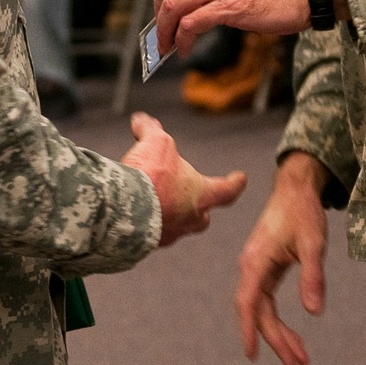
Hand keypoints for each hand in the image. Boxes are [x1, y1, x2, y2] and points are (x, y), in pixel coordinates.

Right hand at [122, 111, 246, 246]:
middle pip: (202, 218)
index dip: (234, 183)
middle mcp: (189, 219)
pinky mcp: (144, 245)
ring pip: (175, 227)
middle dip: (199, 209)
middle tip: (195, 202)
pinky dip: (145, 224)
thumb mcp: (155, 142)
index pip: (226, 190)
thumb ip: (151, 130)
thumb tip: (141, 119)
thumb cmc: (151, 174)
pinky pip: (150, 235)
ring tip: (154, 203)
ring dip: (169, 215)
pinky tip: (133, 215)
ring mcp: (167, 235)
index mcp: (201, 195)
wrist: (123, 208)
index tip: (242, 179)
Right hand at [236, 152, 329, 364]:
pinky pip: (266, 300)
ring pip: (262, 309)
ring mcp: (256, 268)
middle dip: (276, 340)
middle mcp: (251, 267)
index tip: (252, 355)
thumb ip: (312, 276)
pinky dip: (277, 320)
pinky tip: (291, 334)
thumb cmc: (303, 211)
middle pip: (258, 312)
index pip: (248, 303)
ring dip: (278, 334)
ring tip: (299, 357)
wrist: (295, 188)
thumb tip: (314, 312)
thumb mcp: (312, 243)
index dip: (249, 330)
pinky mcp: (264, 267)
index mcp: (256, 261)